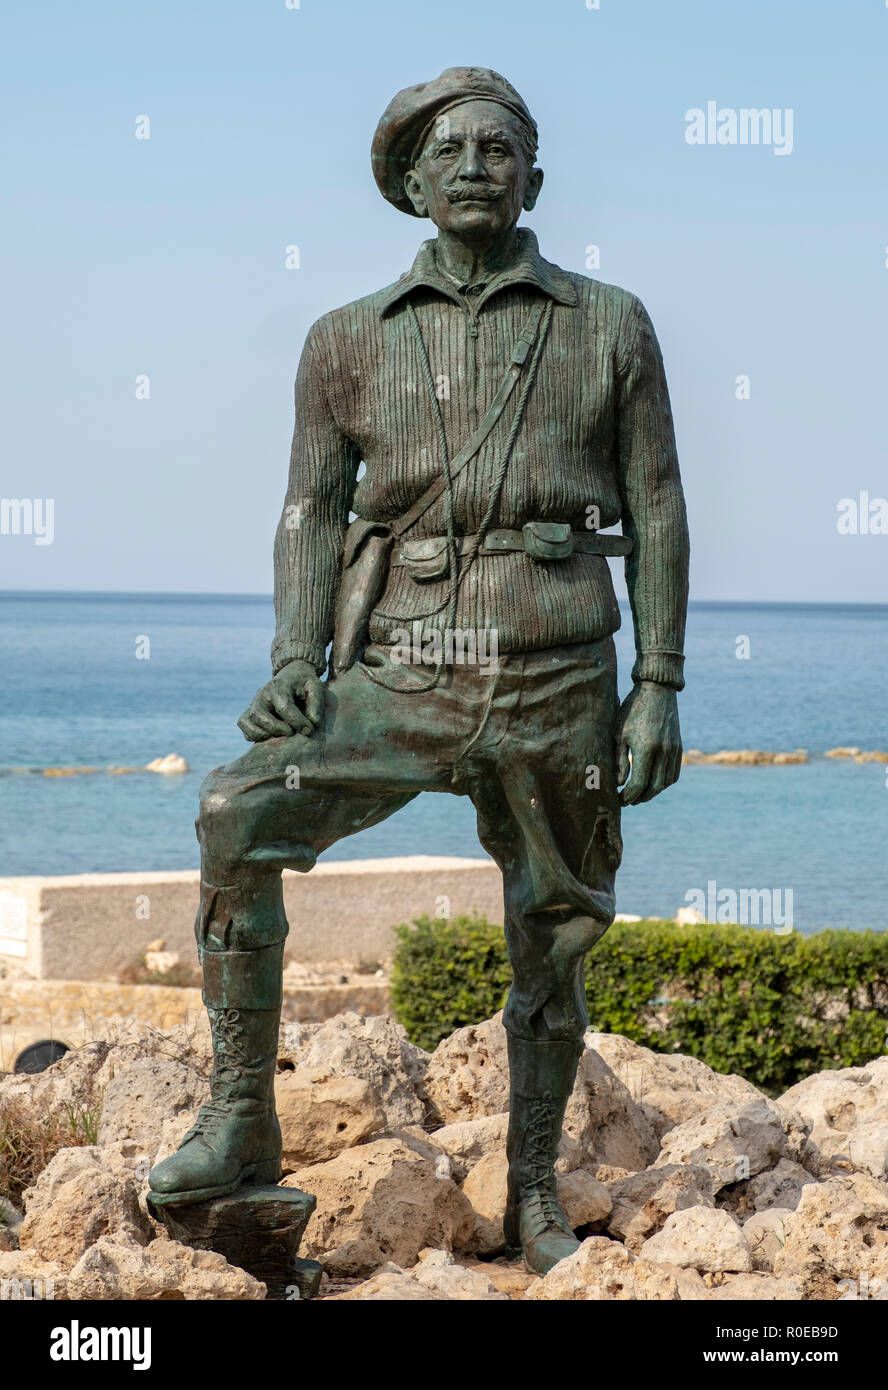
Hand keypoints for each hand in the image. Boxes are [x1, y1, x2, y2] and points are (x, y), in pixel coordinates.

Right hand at [237, 659, 324, 741]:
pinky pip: (244, 724)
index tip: (309, 729)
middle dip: (276, 728)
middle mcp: (262, 693)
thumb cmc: (305, 683)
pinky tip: (270, 736)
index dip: (297, 721)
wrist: (294, 675)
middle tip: (292, 733)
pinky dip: (253, 734)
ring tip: (280, 736)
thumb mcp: (316, 688)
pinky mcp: (251, 710)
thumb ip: (316, 705)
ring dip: (262, 733)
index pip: (284, 706)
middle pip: (259, 714)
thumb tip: (312, 723)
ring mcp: (254, 702)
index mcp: (279, 686)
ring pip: (248, 720)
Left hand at [616, 681, 681, 804]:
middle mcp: (663, 751)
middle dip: (641, 797)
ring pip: (666, 782)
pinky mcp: (678, 746)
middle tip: (628, 801)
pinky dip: (664, 782)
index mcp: (646, 748)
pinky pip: (674, 773)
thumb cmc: (632, 710)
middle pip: (655, 787)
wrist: (657, 690)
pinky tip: (653, 783)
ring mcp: (673, 750)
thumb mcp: (619, 733)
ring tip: (639, 794)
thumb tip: (619, 784)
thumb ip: (619, 761)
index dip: (629, 795)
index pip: (639, 783)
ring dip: (653, 792)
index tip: (619, 799)